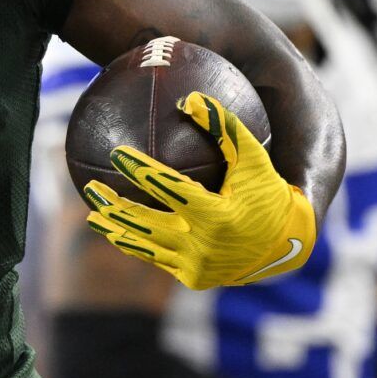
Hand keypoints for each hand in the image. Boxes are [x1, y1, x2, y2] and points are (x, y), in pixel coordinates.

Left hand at [83, 92, 316, 288]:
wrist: (285, 247)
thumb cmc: (269, 194)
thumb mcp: (255, 161)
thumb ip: (226, 129)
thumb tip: (191, 98)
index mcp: (217, 216)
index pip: (168, 189)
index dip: (140, 171)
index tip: (116, 153)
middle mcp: (203, 246)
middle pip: (145, 222)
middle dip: (114, 205)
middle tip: (90, 186)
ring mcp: (195, 266)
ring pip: (145, 246)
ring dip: (116, 229)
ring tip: (91, 214)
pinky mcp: (191, 279)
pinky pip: (155, 258)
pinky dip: (134, 245)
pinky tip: (115, 231)